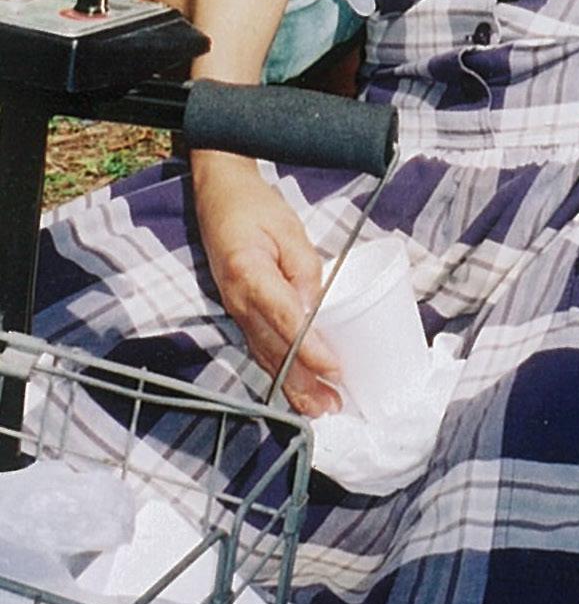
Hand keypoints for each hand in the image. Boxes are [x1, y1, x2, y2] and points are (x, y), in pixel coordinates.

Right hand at [193, 153, 341, 416]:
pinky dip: (279, 370)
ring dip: (292, 385)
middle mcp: (238, 300)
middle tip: (332, 406)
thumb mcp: (288, 227)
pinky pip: (259, 347)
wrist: (218, 196)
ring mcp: (235, 309)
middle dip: (304, 381)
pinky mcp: (239, 311)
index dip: (309, 348)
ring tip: (319, 407)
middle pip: (273, 349)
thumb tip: (316, 307)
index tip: (334, 367)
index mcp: (250, 274)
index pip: (284, 319)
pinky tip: (296, 386)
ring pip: (265, 355)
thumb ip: (304, 268)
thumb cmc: (255, 207)